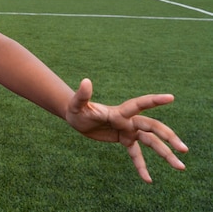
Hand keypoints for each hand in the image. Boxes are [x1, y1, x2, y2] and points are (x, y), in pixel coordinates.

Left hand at [65, 78, 188, 182]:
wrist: (76, 117)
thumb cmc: (76, 109)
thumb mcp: (77, 104)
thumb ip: (83, 95)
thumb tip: (85, 81)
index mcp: (120, 111)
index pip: (139, 105)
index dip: (154, 101)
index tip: (171, 97)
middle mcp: (128, 121)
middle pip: (152, 127)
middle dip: (168, 137)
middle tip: (184, 149)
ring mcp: (128, 131)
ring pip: (151, 142)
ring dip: (165, 153)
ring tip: (181, 167)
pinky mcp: (124, 140)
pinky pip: (137, 154)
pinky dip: (142, 166)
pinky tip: (148, 180)